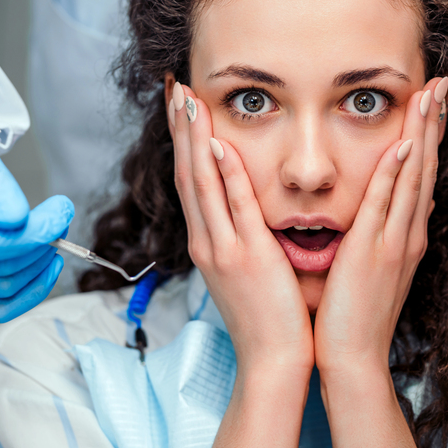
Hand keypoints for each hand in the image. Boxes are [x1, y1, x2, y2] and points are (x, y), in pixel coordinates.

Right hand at [169, 83, 313, 374]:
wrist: (272, 360)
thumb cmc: (268, 318)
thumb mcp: (246, 271)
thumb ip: (242, 237)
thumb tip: (245, 209)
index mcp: (209, 243)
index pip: (190, 181)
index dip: (183, 141)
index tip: (181, 105)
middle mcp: (207, 242)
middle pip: (187, 174)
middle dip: (180, 128)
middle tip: (175, 86)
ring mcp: (223, 249)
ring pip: (202, 184)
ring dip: (194, 139)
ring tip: (188, 100)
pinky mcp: (247, 257)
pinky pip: (234, 208)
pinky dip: (224, 175)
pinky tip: (218, 145)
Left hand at [313, 77, 445, 374]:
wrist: (354, 357)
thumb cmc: (359, 315)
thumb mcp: (383, 268)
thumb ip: (397, 233)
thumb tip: (417, 204)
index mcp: (407, 236)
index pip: (421, 174)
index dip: (428, 136)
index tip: (432, 102)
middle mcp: (408, 233)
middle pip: (426, 166)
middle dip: (433, 122)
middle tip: (441, 82)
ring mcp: (395, 241)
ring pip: (413, 177)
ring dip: (422, 134)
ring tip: (430, 96)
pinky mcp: (374, 251)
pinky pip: (386, 204)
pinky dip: (397, 173)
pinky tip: (404, 144)